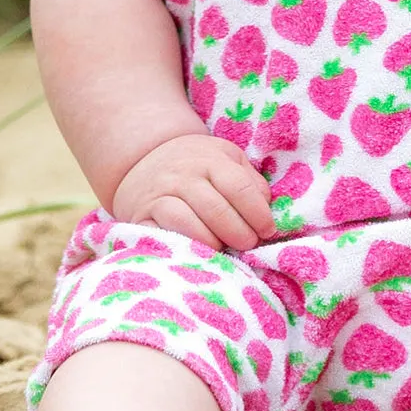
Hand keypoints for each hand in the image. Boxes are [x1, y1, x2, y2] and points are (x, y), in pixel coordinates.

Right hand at [112, 133, 274, 250]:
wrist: (144, 159)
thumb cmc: (196, 164)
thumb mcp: (225, 159)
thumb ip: (249, 180)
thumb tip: (266, 206)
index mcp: (210, 158)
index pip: (238, 186)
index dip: (257, 212)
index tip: (267, 230)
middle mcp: (184, 174)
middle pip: (216, 208)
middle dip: (239, 232)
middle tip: (249, 244)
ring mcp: (161, 194)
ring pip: (189, 222)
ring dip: (213, 242)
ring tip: (225, 249)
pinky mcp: (143, 216)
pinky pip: (165, 234)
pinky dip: (186, 246)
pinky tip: (200, 252)